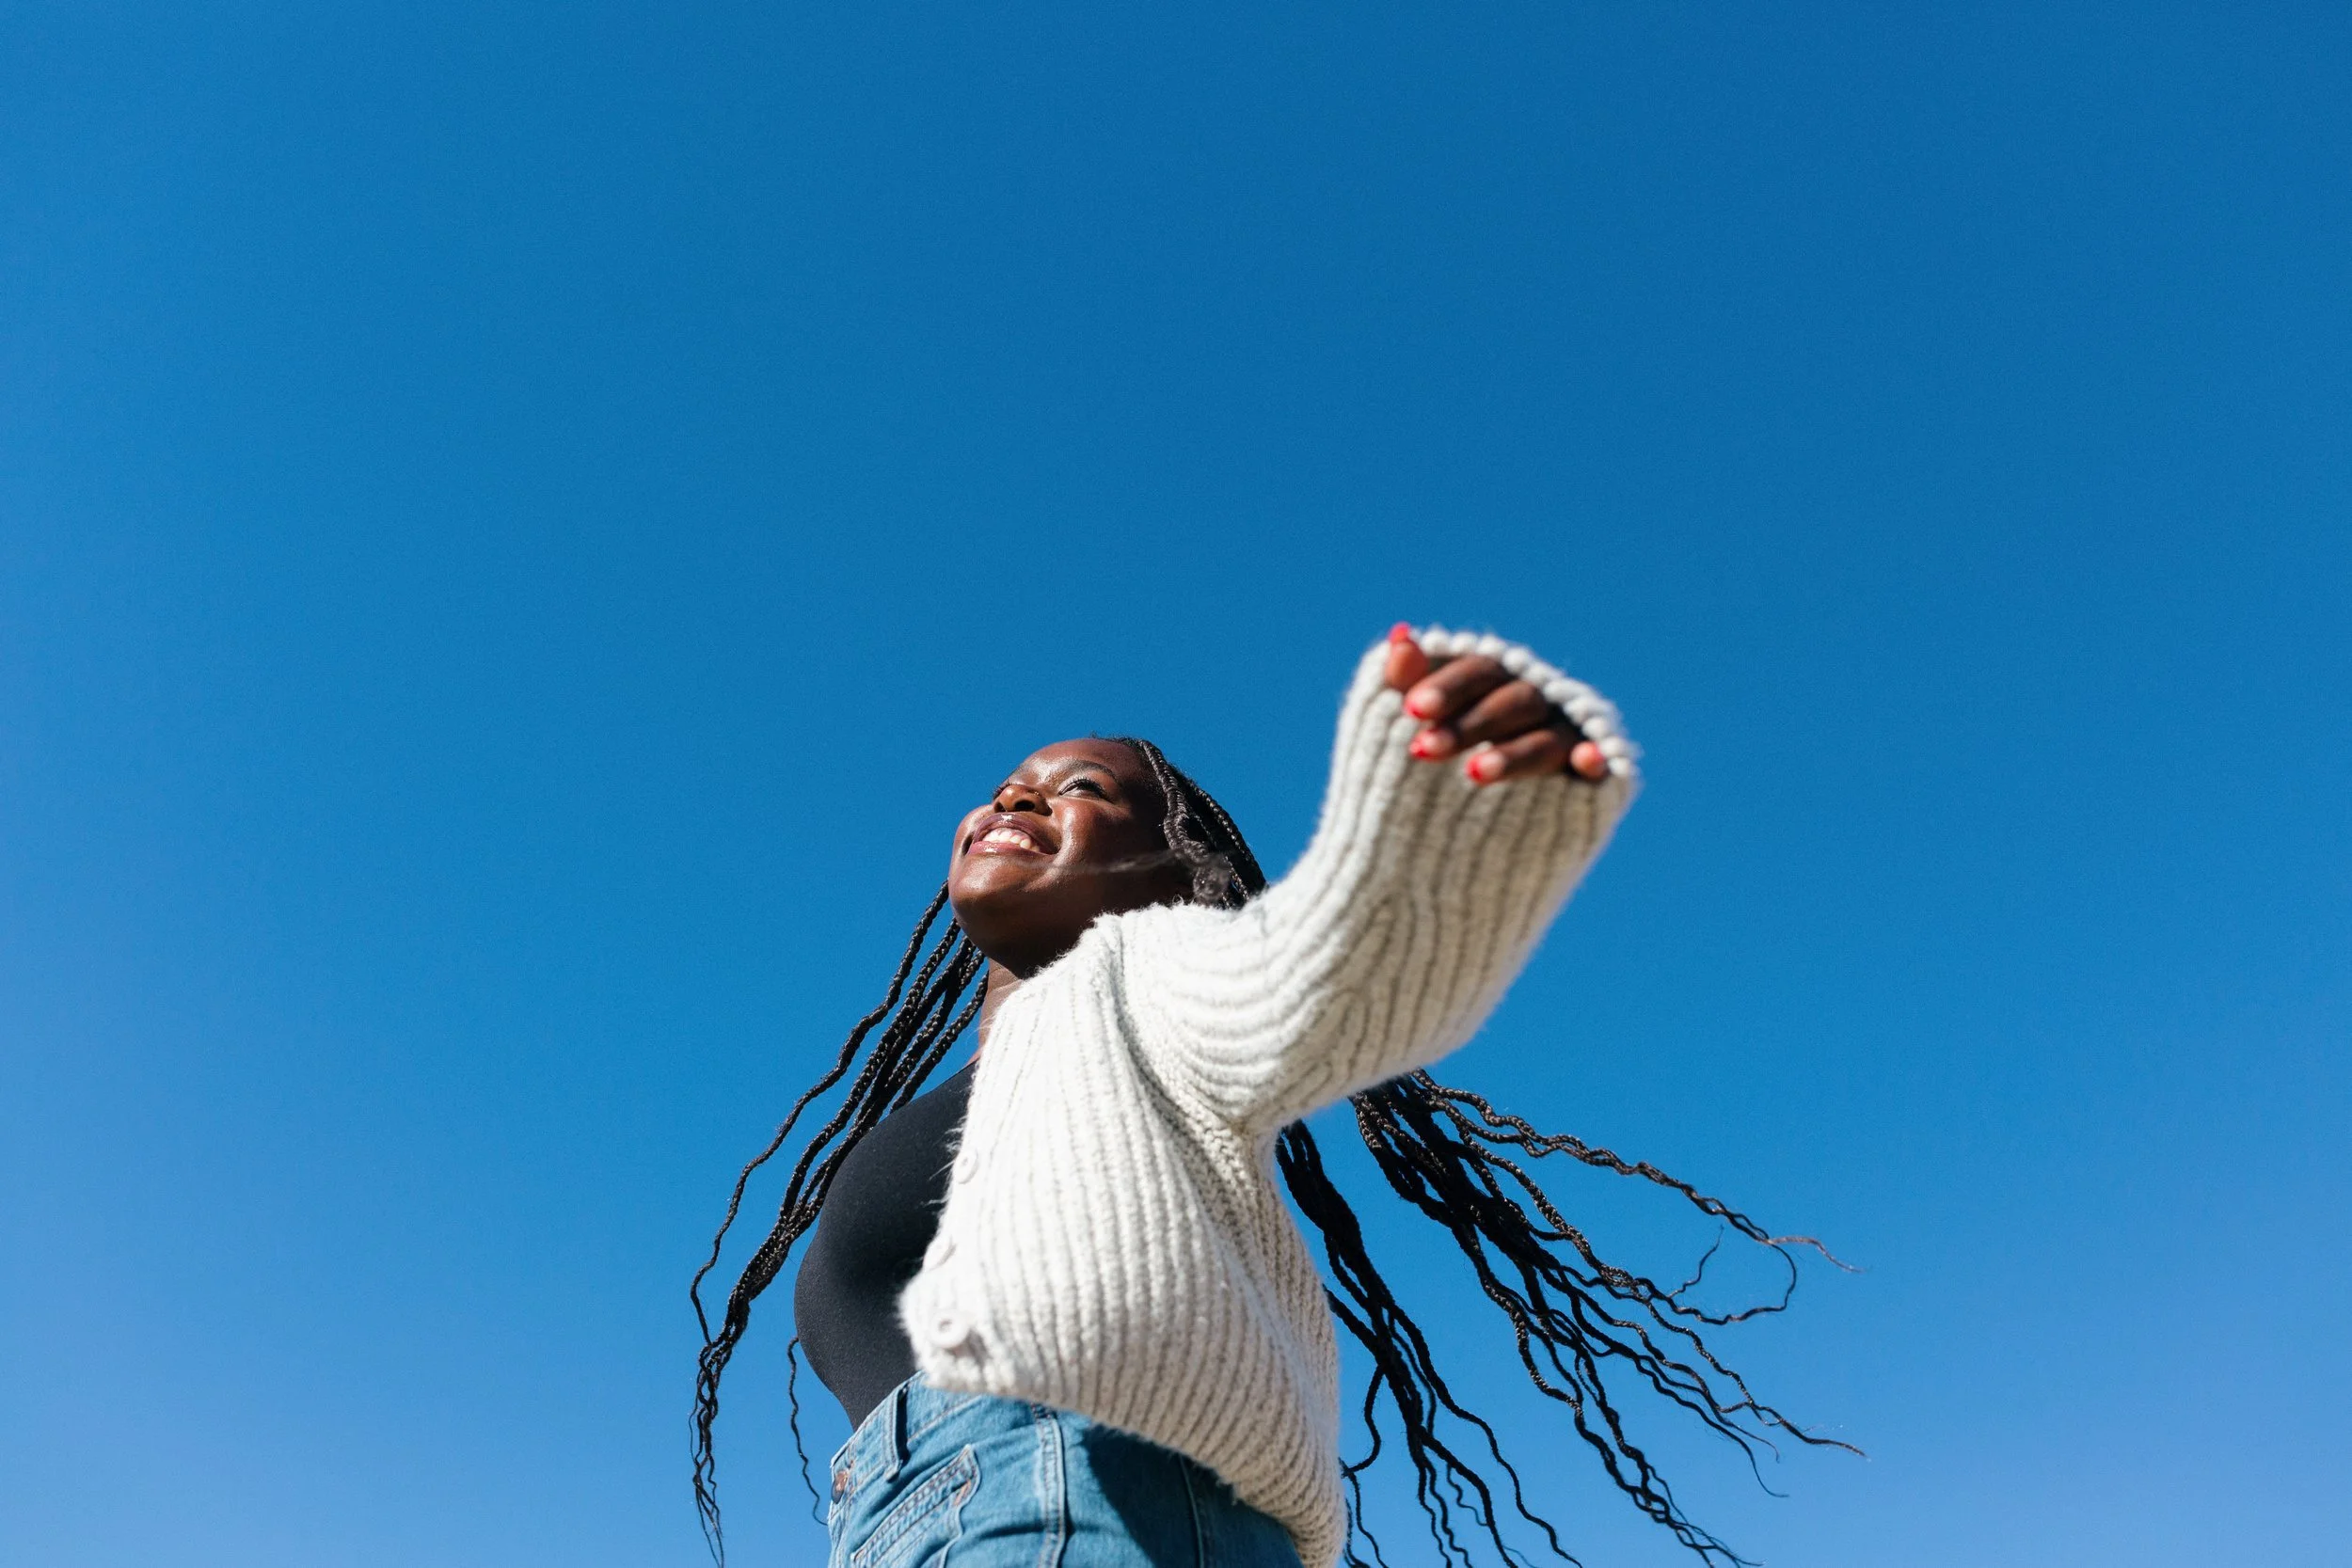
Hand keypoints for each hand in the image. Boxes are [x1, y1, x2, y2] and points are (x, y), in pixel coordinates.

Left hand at [1382, 624, 1609, 785]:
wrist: (1458, 829)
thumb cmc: (1439, 753)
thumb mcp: (1419, 721)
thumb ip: (1410, 682)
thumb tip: (1399, 636)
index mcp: (1497, 681)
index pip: (1479, 671)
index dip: (1447, 687)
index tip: (1411, 708)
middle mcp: (1536, 703)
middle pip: (1512, 702)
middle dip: (1469, 725)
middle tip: (1421, 749)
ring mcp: (1565, 740)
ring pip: (1545, 740)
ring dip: (1513, 754)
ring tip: (1471, 773)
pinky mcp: (1586, 782)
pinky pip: (1599, 768)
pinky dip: (1595, 760)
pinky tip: (1587, 761)